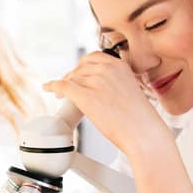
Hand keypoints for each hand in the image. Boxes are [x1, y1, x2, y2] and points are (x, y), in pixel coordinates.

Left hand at [44, 51, 169, 158]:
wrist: (144, 134)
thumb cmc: (140, 120)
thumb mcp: (131, 90)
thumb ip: (115, 83)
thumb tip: (98, 88)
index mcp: (120, 66)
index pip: (94, 58)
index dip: (82, 66)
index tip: (78, 73)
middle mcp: (107, 69)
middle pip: (80, 67)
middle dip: (72, 76)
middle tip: (67, 85)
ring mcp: (96, 81)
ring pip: (71, 78)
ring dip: (64, 85)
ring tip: (60, 94)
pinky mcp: (85, 96)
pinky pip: (63, 86)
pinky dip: (53, 86)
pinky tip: (48, 89)